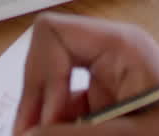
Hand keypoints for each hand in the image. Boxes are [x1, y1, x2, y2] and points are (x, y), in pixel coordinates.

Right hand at [14, 12, 158, 135]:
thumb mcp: (130, 135)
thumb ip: (74, 135)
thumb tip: (28, 134)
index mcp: (121, 46)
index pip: (53, 32)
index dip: (41, 75)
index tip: (46, 119)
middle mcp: (110, 56)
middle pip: (46, 61)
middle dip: (36, 102)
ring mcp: (107, 81)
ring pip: (52, 91)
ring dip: (46, 120)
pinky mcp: (107, 106)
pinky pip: (68, 110)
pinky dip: (60, 128)